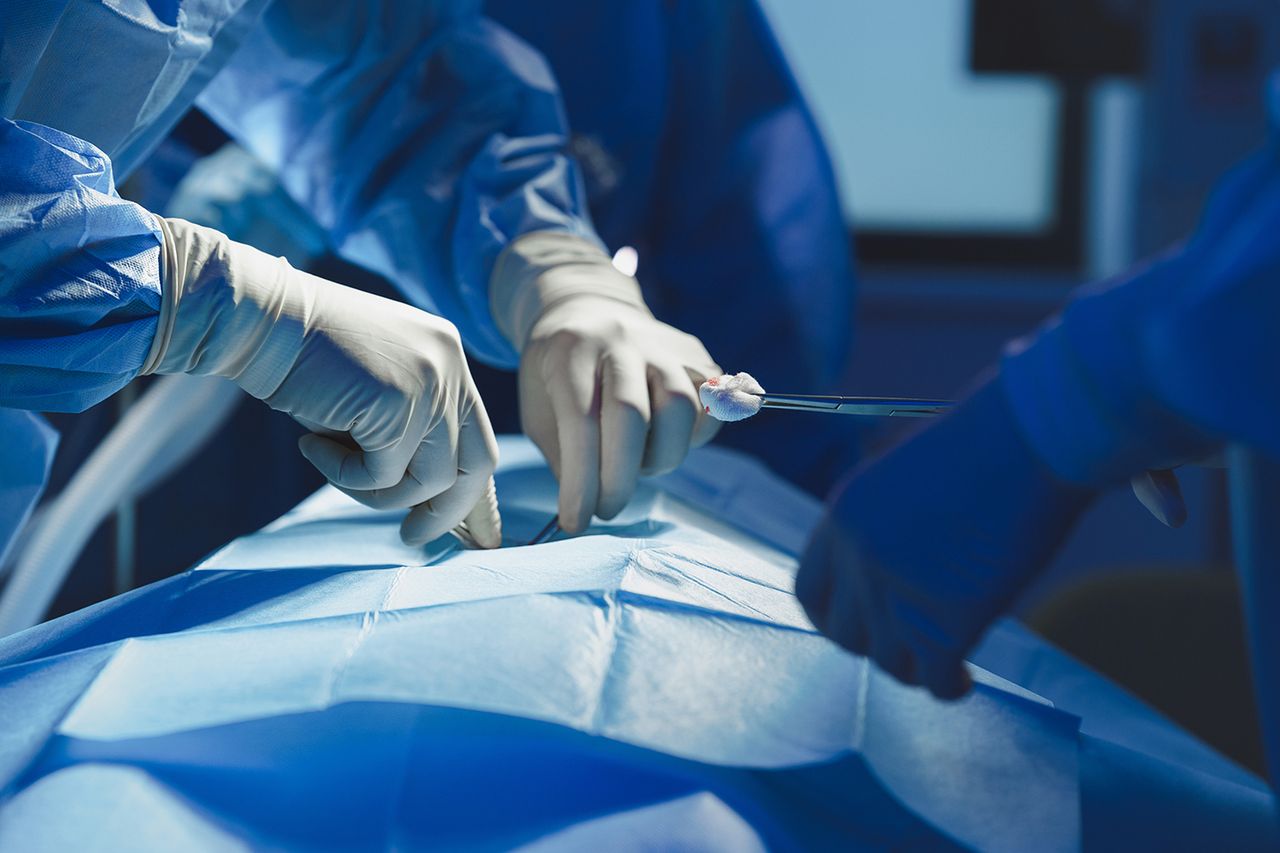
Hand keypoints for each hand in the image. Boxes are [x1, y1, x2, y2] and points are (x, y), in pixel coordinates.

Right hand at [146, 217, 500, 546]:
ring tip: (329, 460)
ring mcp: (431, 382)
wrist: (257, 319)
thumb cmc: (301, 362)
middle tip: (412, 538)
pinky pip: (381, 476)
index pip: (479, 437)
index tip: (461, 530)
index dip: (471, 492)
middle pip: (476, 463)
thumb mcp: (373, 393)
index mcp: (448, 357)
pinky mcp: (399, 402)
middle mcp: (451, 366)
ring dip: (375, 491)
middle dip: (447, 512)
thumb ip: (409, 431)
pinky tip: (310, 444)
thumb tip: (431, 497)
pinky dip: (341, 475)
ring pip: (428, 479)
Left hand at [520, 295, 720, 531]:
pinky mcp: (695, 354)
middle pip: (632, 414)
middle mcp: (620, 339)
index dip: (581, 480)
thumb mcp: (539, 412)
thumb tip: (590, 506)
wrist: (587, 314)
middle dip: (620, 478)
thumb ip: (565, 457)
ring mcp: (663, 344)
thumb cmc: (557, 377)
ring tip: (637, 467)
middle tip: (608, 509)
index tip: (576, 522)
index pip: (580, 421)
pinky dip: (692, 437)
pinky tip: (665, 442)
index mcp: (571, 350)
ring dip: (660, 457)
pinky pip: (708, 406)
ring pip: (680, 408)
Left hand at [795, 376, 1091, 699]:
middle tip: (909, 647)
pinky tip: (964, 681)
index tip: (859, 628)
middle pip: (845, 636)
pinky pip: (933, 681)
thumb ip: (889, 528)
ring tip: (945, 664)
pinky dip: (948, 688)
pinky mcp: (945, 622)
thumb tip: (900, 575)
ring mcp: (897, 593)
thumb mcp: (911, 478)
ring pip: (887, 664)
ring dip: (914, 668)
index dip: (833, 617)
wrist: (1031, 438)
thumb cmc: (989, 444)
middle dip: (876, 646)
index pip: (811, 591)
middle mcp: (857, 559)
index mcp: (844, 517)